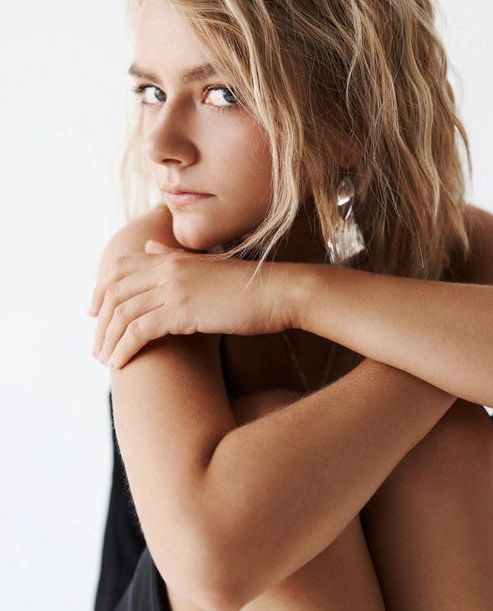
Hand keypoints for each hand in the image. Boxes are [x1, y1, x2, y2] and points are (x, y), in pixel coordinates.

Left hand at [89, 241, 292, 368]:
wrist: (279, 293)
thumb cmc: (249, 287)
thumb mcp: (206, 267)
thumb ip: (174, 257)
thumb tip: (151, 245)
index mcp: (172, 257)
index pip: (121, 267)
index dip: (101, 290)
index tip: (96, 314)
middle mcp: (167, 268)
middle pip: (114, 292)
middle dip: (101, 322)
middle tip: (97, 347)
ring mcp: (173, 287)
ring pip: (122, 313)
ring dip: (108, 340)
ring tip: (106, 361)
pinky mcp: (181, 310)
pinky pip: (138, 331)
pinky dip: (124, 349)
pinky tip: (120, 365)